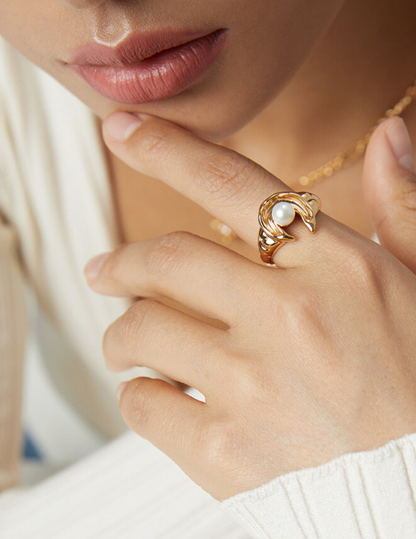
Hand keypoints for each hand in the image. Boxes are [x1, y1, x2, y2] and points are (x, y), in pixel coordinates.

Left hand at [84, 112, 415, 500]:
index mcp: (339, 269)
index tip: (122, 130)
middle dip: (121, 262)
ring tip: (125, 340)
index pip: (233, 184)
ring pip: (141, 330)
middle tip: (102, 269)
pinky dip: (137, 392)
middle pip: (166, 260)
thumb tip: (388, 134)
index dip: (167, 149)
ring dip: (123, 331)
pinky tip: (156, 392)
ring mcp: (252, 388)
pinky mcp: (225, 456)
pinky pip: (143, 405)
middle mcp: (289, 319)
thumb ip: (400, 207)